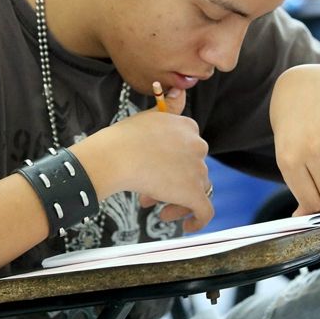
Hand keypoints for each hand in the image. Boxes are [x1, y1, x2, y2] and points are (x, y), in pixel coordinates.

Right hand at [76, 87, 213, 231]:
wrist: (114, 156)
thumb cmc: (123, 138)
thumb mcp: (150, 116)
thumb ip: (169, 109)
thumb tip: (180, 91)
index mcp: (188, 126)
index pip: (189, 148)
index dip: (172, 162)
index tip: (153, 171)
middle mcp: (197, 145)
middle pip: (193, 169)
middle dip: (172, 182)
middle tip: (148, 192)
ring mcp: (197, 169)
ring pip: (196, 190)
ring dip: (176, 199)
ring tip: (152, 205)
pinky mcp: (193, 193)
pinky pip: (205, 212)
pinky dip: (198, 221)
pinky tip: (186, 227)